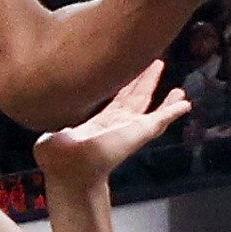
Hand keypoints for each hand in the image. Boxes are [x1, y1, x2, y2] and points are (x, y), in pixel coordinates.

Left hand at [35, 62, 189, 187]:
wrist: (72, 168)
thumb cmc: (59, 156)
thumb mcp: (54, 131)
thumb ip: (55, 123)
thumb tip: (45, 119)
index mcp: (99, 121)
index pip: (115, 98)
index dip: (123, 83)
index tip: (128, 69)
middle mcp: (118, 124)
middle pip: (136, 97)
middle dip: (146, 80)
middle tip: (157, 63)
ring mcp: (131, 128)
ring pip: (151, 108)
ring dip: (165, 97)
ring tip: (178, 89)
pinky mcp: (141, 131)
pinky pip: (162, 119)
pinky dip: (173, 111)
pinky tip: (185, 103)